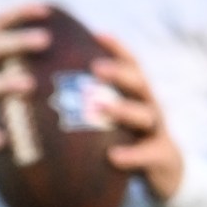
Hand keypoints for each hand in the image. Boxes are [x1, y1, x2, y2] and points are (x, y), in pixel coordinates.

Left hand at [93, 34, 183, 201]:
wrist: (163, 171)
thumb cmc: (125, 138)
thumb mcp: (110, 119)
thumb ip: (87, 104)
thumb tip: (42, 90)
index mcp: (136, 94)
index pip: (130, 65)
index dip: (117, 49)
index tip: (97, 35)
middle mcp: (149, 106)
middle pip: (139, 83)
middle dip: (119, 73)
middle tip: (96, 67)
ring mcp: (157, 131)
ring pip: (145, 115)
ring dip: (123, 109)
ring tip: (102, 108)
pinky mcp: (162, 157)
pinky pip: (148, 154)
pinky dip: (132, 155)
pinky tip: (113, 157)